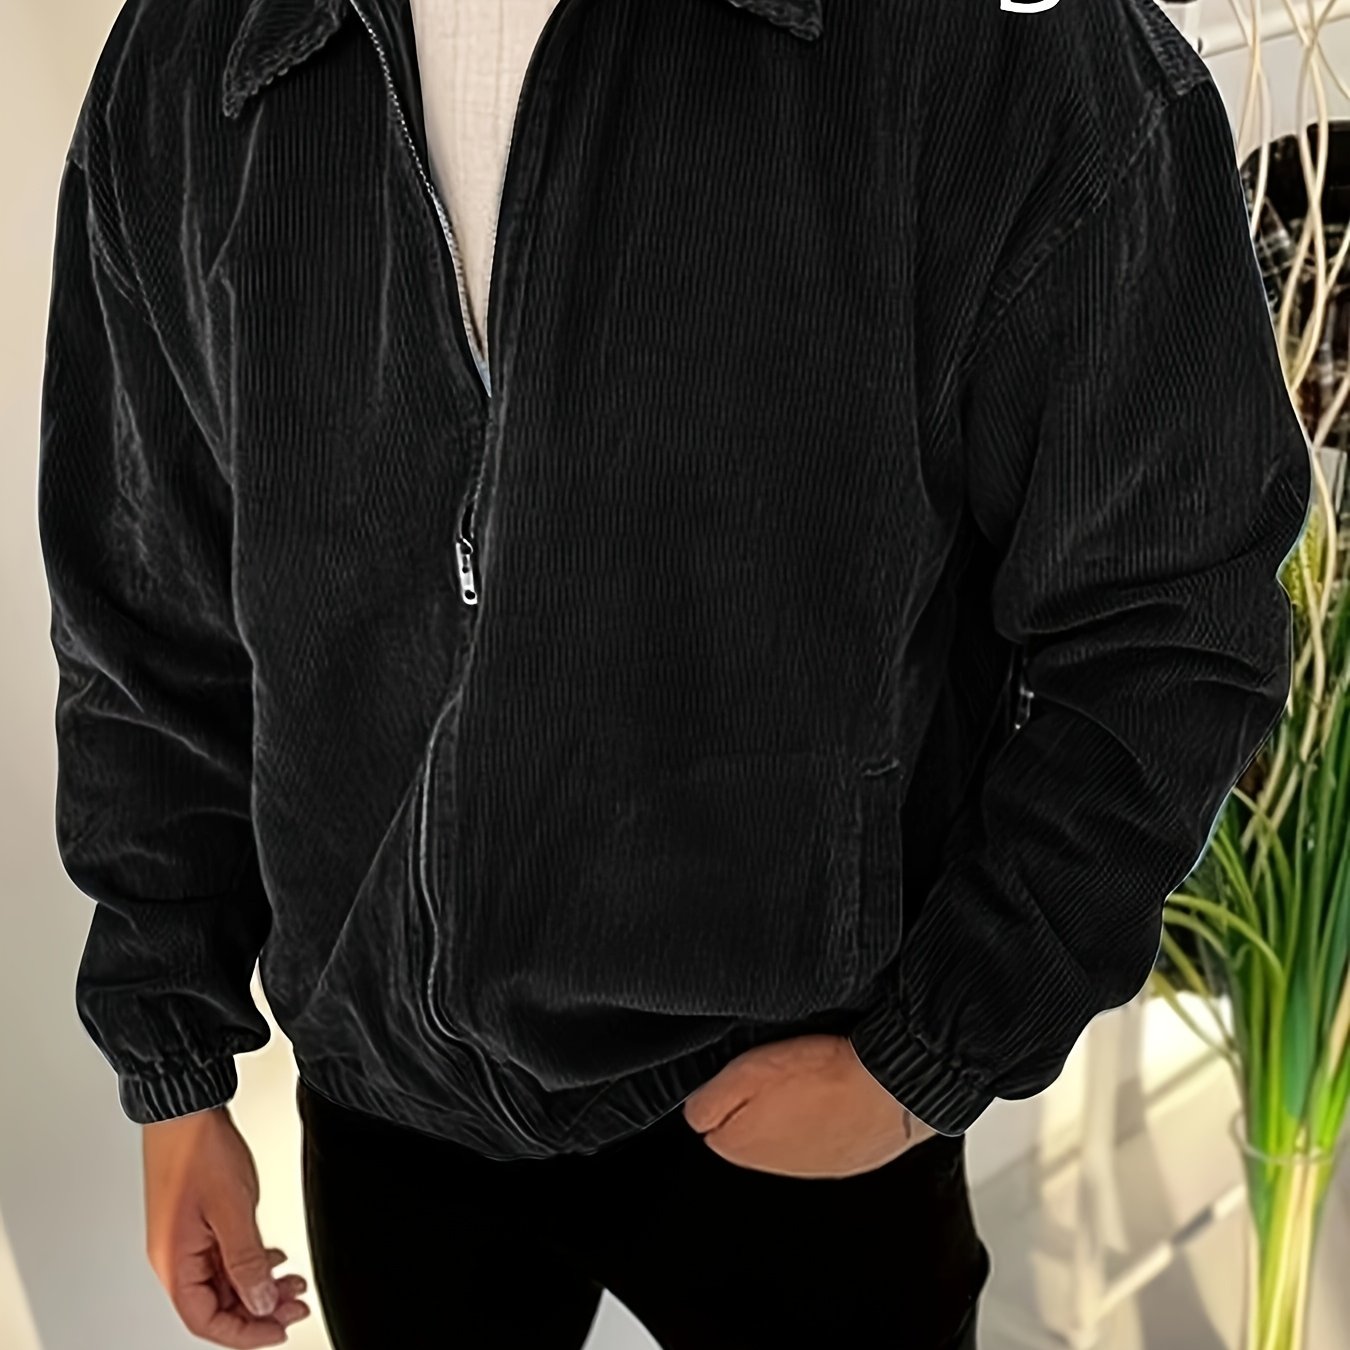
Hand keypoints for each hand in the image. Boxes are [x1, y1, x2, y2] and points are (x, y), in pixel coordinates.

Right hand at [143, 1106, 310, 1345]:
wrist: (185, 1110)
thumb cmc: (197, 1150)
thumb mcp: (232, 1210)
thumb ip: (247, 1260)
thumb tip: (260, 1302)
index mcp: (174, 1261)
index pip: (205, 1320)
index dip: (244, 1332)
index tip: (278, 1330)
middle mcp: (175, 1255)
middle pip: (216, 1303)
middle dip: (258, 1309)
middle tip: (296, 1304)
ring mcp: (185, 1237)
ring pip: (223, 1279)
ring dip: (258, 1284)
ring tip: (293, 1282)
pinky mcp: (196, 1220)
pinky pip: (222, 1256)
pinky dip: (250, 1261)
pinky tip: (274, 1257)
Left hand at [681, 1033, 941, 1177]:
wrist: (891, 1086)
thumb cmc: (821, 1074)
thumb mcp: (743, 1073)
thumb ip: (706, 1101)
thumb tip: (694, 1115)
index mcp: (740, 1148)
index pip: (709, 1119)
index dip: (724, 1087)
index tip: (742, 1068)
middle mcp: (775, 1166)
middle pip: (749, 1123)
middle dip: (757, 1098)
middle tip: (778, 1068)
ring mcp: (814, 1165)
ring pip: (787, 1127)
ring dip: (793, 1104)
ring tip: (810, 1074)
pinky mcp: (849, 1157)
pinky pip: (825, 1129)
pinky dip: (826, 1110)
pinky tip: (835, 1088)